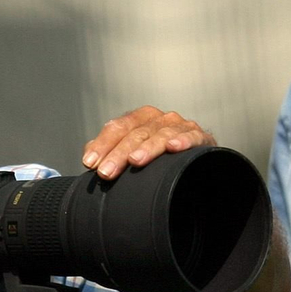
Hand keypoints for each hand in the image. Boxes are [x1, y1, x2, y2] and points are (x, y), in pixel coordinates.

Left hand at [80, 106, 216, 180]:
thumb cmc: (162, 159)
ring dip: (147, 148)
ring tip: (135, 161)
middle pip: (136, 133)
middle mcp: (160, 119)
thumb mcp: (134, 153)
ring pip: (161, 134)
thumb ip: (111, 151)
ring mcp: (182, 126)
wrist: (200, 167)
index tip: (90, 163)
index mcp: (141, 119)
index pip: (118, 127)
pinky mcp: (202, 137)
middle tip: (105, 172)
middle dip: (119, 153)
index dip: (103, 144)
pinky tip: (173, 147)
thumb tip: (89, 157)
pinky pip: (192, 137)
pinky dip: (183, 140)